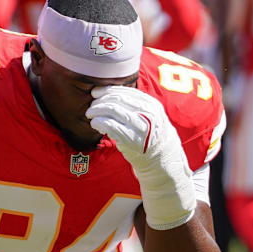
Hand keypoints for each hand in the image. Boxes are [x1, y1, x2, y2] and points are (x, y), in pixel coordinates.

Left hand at [86, 86, 195, 229]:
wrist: (161, 161)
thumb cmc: (150, 137)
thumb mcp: (148, 117)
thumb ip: (132, 106)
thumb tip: (105, 94)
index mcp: (152, 105)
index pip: (125, 92)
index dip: (107, 90)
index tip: (96, 93)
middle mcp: (148, 114)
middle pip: (117, 100)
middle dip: (100, 101)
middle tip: (91, 107)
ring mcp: (141, 127)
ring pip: (112, 110)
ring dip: (97, 110)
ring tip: (90, 115)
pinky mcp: (131, 140)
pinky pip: (110, 126)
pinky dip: (99, 122)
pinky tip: (95, 125)